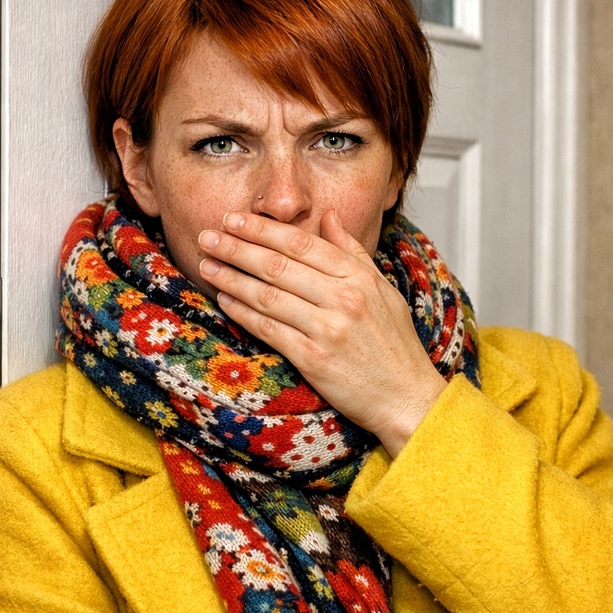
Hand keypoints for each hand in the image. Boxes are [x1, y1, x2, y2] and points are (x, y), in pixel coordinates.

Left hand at [197, 210, 446, 456]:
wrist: (406, 397)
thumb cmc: (394, 344)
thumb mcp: (382, 288)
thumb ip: (351, 251)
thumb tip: (328, 215)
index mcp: (359, 277)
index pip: (302, 243)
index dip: (263, 229)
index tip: (234, 219)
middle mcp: (343, 298)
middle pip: (278, 265)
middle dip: (237, 247)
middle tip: (207, 236)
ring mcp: (328, 329)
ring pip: (268, 295)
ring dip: (232, 277)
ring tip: (206, 264)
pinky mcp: (313, 359)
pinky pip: (269, 329)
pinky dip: (242, 312)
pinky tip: (224, 299)